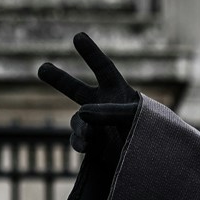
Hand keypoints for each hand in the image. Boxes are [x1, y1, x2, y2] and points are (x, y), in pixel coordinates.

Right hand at [37, 32, 139, 155]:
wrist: (157, 163)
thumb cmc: (151, 134)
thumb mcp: (133, 117)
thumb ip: (108, 112)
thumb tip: (81, 114)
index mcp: (118, 92)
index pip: (103, 68)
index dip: (91, 53)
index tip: (78, 36)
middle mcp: (103, 106)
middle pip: (76, 89)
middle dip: (59, 79)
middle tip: (42, 68)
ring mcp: (97, 126)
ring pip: (77, 121)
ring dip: (81, 126)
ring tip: (90, 135)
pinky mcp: (96, 146)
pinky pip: (80, 141)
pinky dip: (79, 142)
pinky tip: (84, 145)